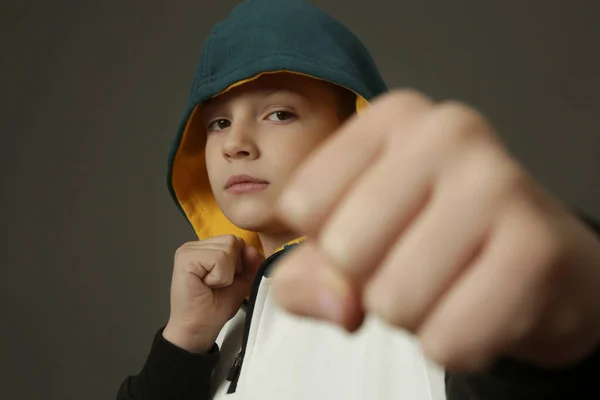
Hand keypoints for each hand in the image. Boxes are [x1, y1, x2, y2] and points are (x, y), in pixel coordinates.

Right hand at [163, 235, 263, 352]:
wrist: (198, 329)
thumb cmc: (214, 307)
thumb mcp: (241, 281)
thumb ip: (249, 263)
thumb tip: (252, 249)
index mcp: (206, 248)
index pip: (236, 241)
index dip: (240, 263)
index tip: (227, 281)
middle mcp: (194, 245)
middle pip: (233, 241)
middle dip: (233, 267)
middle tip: (218, 284)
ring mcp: (187, 250)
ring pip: (227, 249)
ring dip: (225, 274)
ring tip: (211, 285)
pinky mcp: (185, 258)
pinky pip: (219, 258)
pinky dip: (220, 276)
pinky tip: (206, 285)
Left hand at [271, 90, 599, 370]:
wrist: (541, 260)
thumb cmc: (434, 240)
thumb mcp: (352, 243)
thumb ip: (308, 276)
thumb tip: (340, 304)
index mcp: (393, 117)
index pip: (301, 203)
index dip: (326, 244)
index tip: (374, 233)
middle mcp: (445, 131)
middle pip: (344, 252)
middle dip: (370, 285)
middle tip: (418, 265)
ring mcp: (496, 182)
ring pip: (393, 302)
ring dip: (415, 316)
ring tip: (452, 284)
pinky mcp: (536, 247)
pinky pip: (448, 339)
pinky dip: (457, 344)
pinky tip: (483, 308)